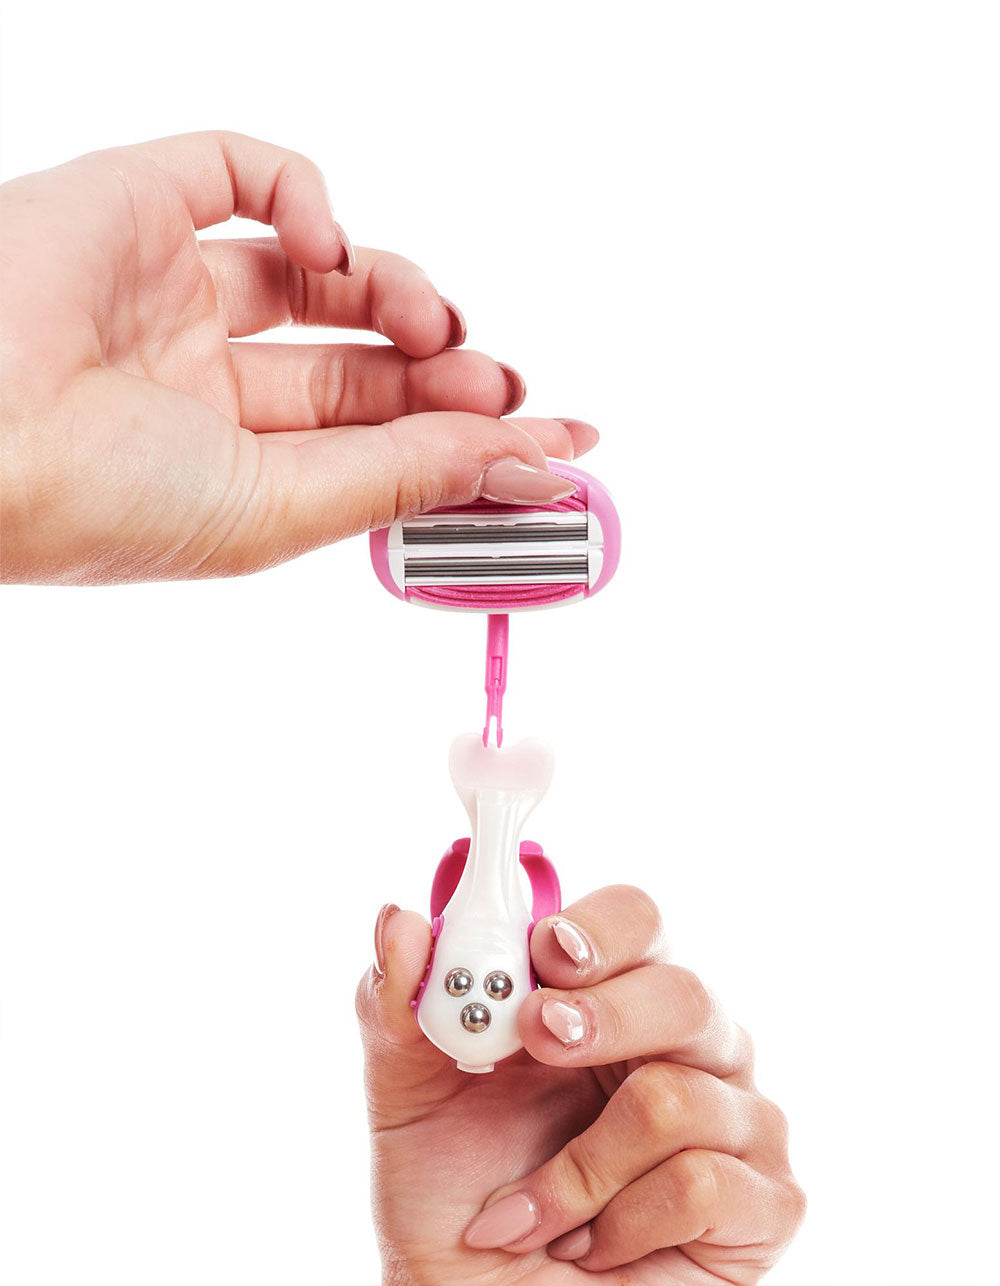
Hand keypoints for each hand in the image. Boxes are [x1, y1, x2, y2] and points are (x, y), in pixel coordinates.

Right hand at [0, 131, 595, 582]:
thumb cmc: (92, 499)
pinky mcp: (140, 202)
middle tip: (504, 381)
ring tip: (428, 324)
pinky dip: (312, 196)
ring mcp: (173, 288)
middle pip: (365, 365)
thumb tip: (522, 468)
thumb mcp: (278, 509)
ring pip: (327, 270)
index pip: (375, 444)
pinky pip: (248, 171)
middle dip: (447, 371)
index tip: (558, 441)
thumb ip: (402, 479)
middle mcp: (208, 380)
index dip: (466, 440)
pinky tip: (331, 243)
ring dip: (401, 290)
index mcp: (232, 465)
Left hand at [356, 887, 804, 1283]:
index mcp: (612, 997)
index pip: (636, 922)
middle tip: (538, 1038)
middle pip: (682, 990)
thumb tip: (399, 919)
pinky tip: (590, 1247)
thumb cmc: (460, 1197)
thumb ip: (400, 1004)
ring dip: (575, 1170)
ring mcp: (737, 1119)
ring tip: (529, 1211)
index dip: (598, 928)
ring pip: (674, 1097)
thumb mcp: (409, 1095)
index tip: (544, 950)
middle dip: (603, 1018)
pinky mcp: (765, 1201)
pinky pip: (698, 1182)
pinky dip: (617, 1225)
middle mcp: (689, 1045)